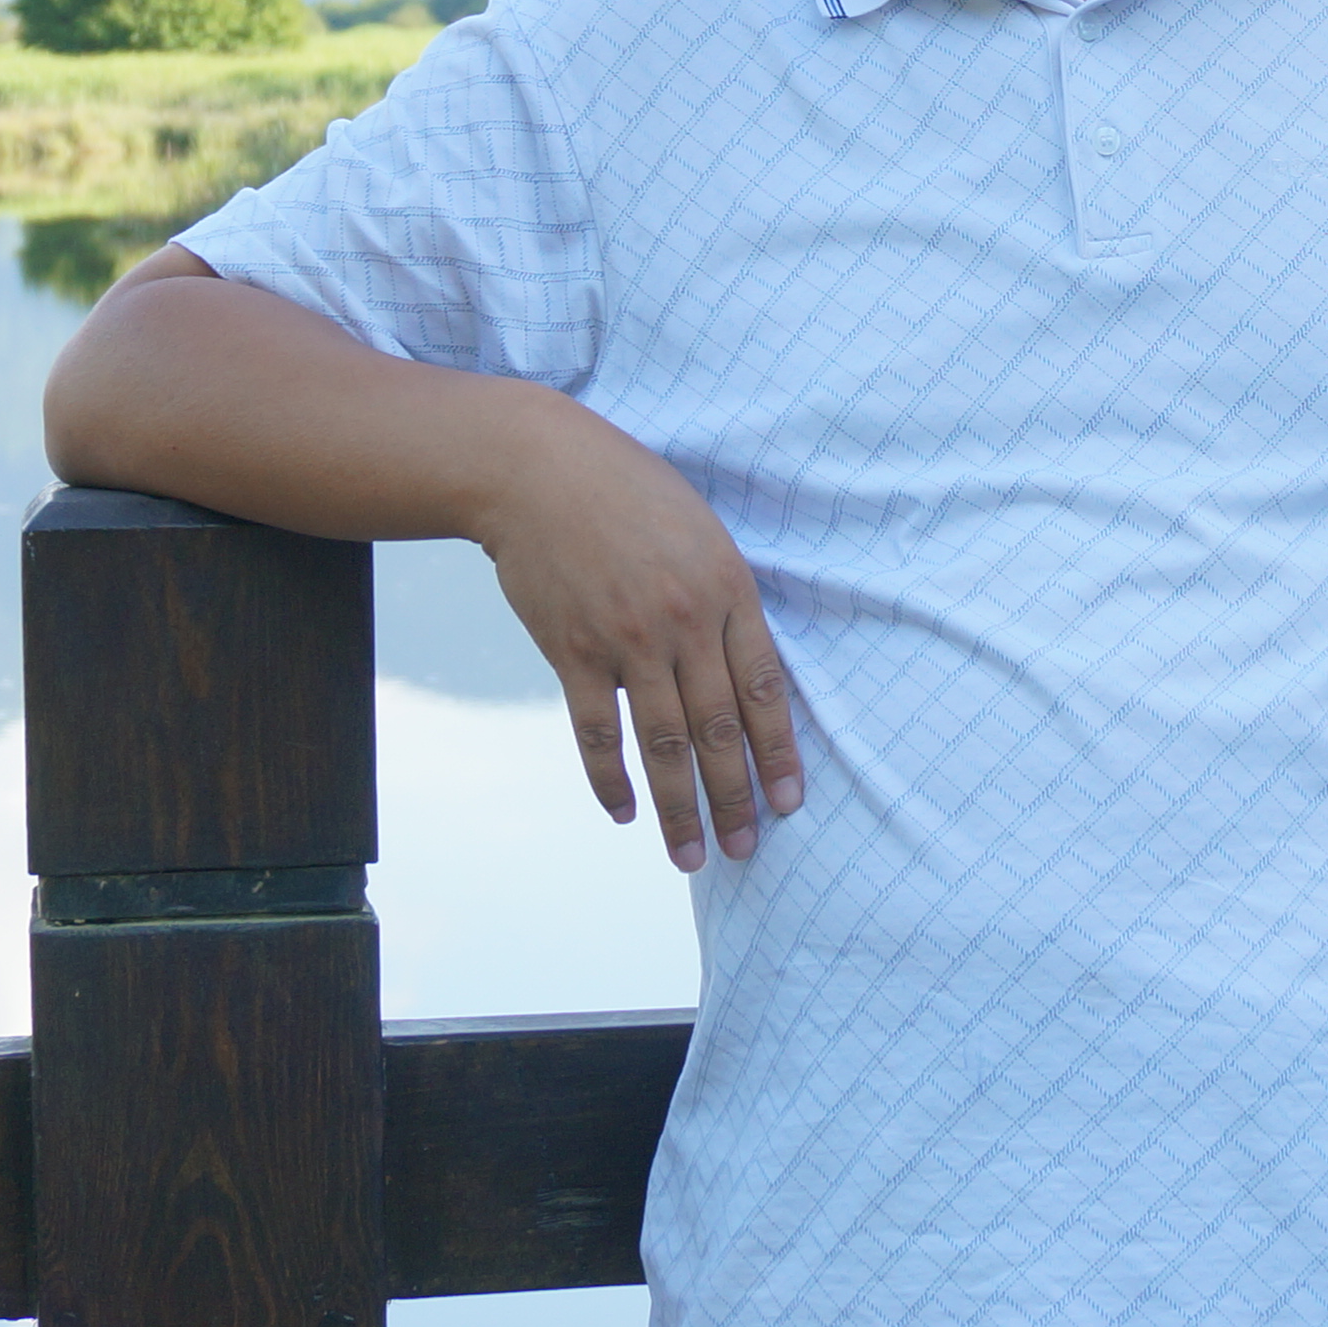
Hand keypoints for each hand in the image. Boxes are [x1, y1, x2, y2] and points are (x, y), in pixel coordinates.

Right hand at [472, 402, 802, 872]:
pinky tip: (625, 813)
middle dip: (734, 799)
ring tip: (692, 856)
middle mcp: (683, 623)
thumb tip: (744, 672)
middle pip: (718, 730)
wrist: (537, 470)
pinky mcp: (573, 652)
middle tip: (744, 849)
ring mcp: (625, 641)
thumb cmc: (627, 492)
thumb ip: (725, 599)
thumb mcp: (701, 530)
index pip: (764, 689)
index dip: (778, 751)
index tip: (790, 801)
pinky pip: (597, 733)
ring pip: (663, 744)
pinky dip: (611, 779)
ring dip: (679, 808)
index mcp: (727, 589)